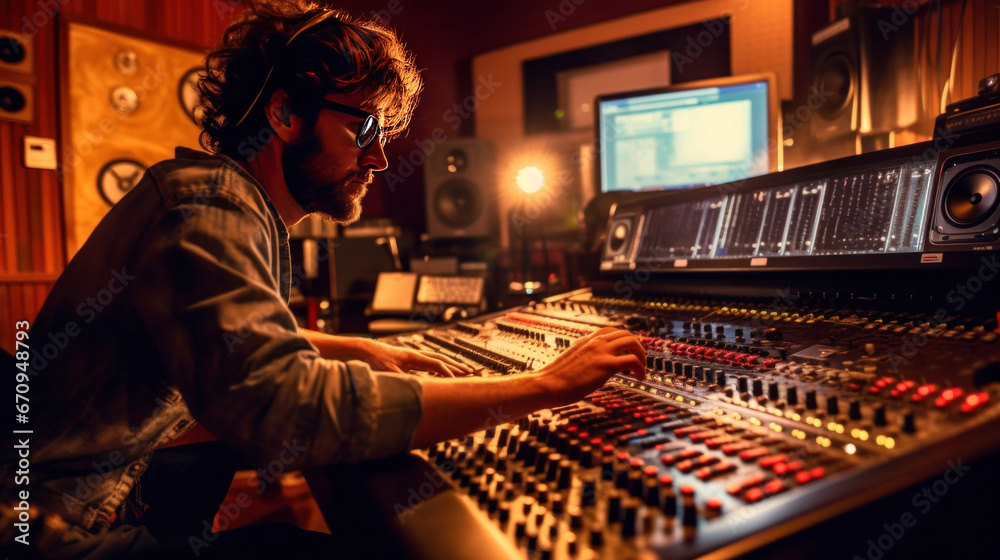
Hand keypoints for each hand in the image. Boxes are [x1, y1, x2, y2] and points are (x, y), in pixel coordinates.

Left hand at [355, 339, 473, 376]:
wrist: (368, 350)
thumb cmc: (377, 360)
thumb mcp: (387, 372)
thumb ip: (401, 379)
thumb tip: (413, 387)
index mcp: (414, 357)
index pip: (437, 364)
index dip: (448, 372)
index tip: (458, 381)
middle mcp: (418, 355)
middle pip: (442, 359)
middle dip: (457, 366)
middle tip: (471, 372)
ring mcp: (416, 357)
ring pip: (439, 360)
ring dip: (452, 366)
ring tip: (464, 371)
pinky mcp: (412, 360)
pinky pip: (432, 363)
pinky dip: (442, 368)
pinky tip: (443, 375)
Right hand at [537, 327, 644, 402]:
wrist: (548, 384)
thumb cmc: (555, 379)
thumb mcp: (570, 361)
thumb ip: (582, 359)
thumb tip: (588, 367)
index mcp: (586, 340)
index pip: (611, 331)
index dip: (624, 340)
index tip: (628, 352)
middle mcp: (595, 342)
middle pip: (626, 334)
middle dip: (637, 347)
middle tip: (639, 361)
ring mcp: (602, 351)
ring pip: (632, 343)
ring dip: (641, 356)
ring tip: (642, 370)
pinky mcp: (606, 365)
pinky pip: (632, 361)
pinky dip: (641, 369)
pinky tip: (639, 378)